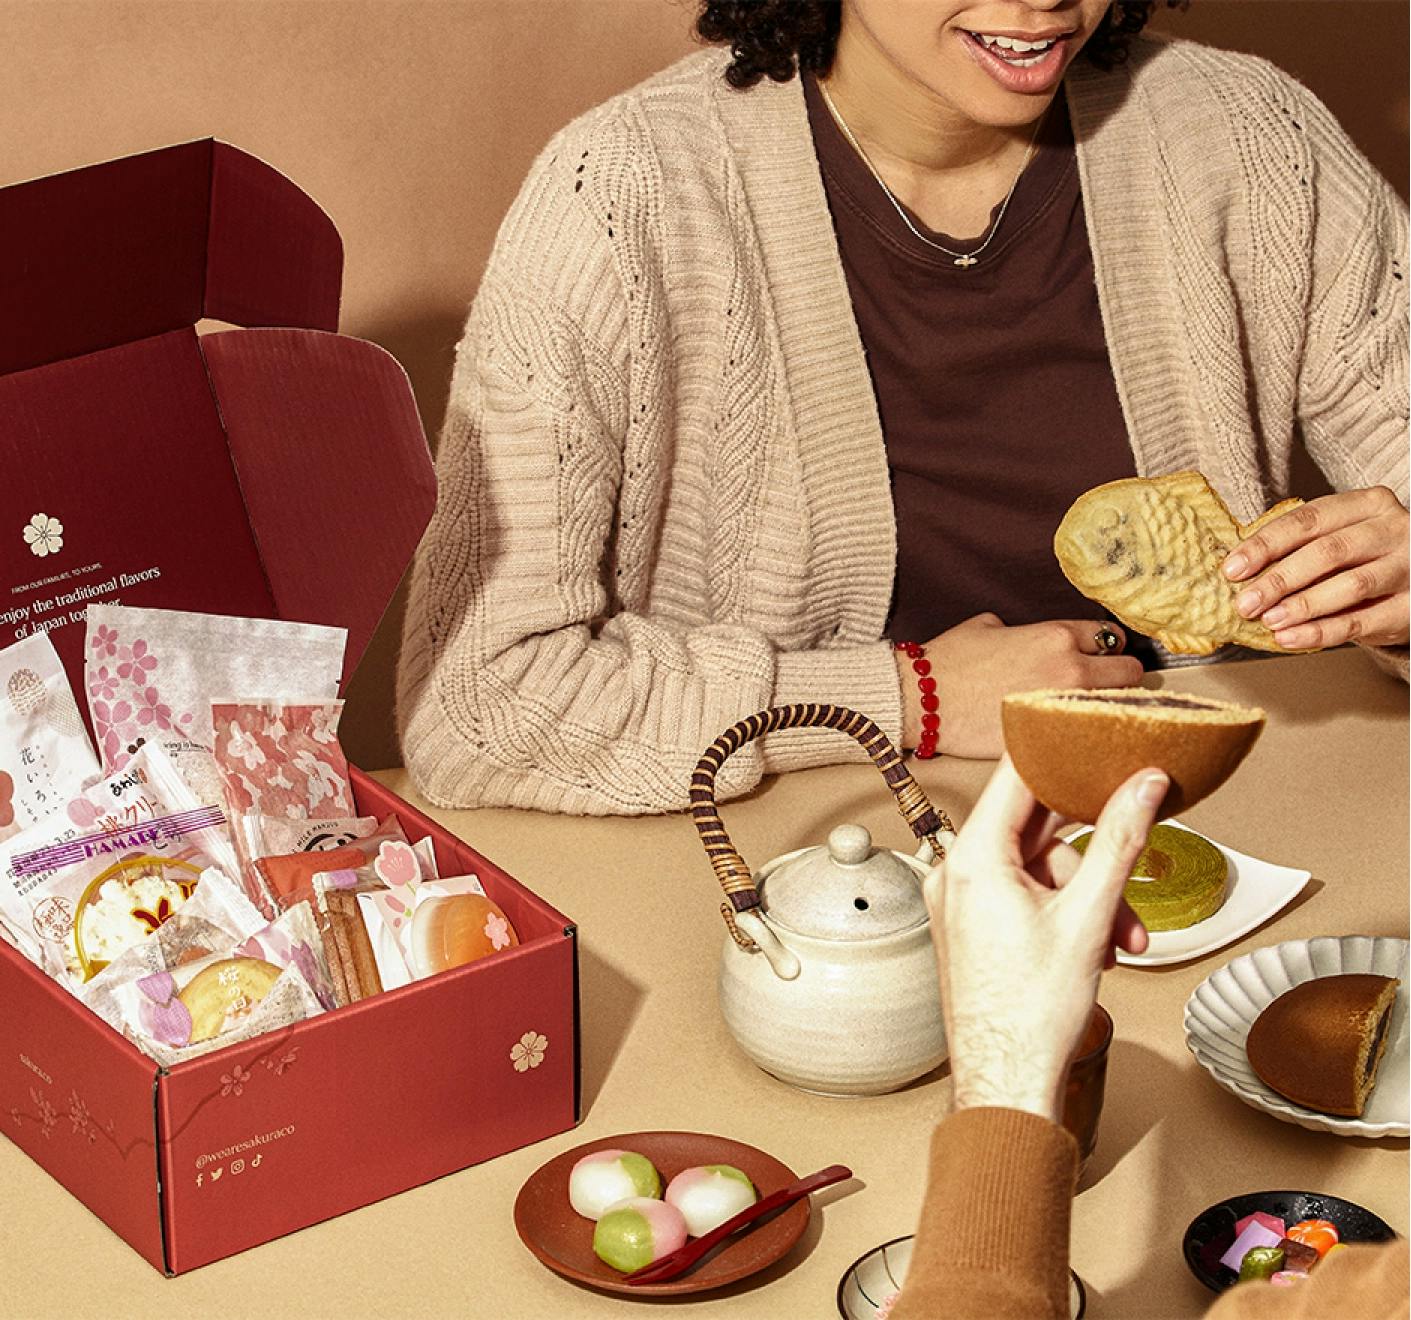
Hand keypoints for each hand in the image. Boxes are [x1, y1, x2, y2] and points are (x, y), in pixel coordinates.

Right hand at [897, 613, 1144, 754]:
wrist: (921, 700)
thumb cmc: (947, 662)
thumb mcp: (988, 627)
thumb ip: (1025, 631)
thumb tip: (1030, 640)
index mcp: (1058, 637)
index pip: (1112, 637)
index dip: (1107, 647)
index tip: (1103, 657)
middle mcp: (1070, 671)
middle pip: (1131, 674)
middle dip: (1121, 679)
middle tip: (1106, 688)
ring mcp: (1063, 710)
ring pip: (1115, 710)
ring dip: (1106, 711)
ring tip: (1090, 717)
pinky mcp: (1049, 742)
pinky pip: (1085, 740)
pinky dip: (1083, 740)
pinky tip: (1074, 742)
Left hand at [923, 759, 1165, 1120]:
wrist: (1006, 1085)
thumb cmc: (1031, 1016)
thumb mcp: (1090, 917)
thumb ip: (1121, 839)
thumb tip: (1145, 785)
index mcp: (973, 860)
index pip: (1017, 775)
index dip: (1061, 752)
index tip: (1095, 736)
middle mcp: (957, 873)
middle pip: (1034, 826)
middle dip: (1094, 851)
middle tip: (1135, 852)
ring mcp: (961, 901)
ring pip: (1038, 867)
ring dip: (1089, 894)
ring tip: (1121, 937)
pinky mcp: (972, 925)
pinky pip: (1024, 894)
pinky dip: (1065, 911)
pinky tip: (1097, 945)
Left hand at [1223, 486, 1408, 648]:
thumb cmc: (1363, 557)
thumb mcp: (1336, 538)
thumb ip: (1297, 546)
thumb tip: (1237, 568)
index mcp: (1368, 504)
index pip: (1309, 519)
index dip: (1266, 544)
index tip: (1232, 569)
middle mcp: (1393, 530)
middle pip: (1329, 552)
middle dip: (1280, 579)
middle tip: (1245, 602)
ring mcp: (1408, 567)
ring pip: (1351, 586)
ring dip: (1302, 606)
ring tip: (1269, 620)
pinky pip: (1362, 621)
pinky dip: (1321, 632)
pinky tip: (1291, 637)